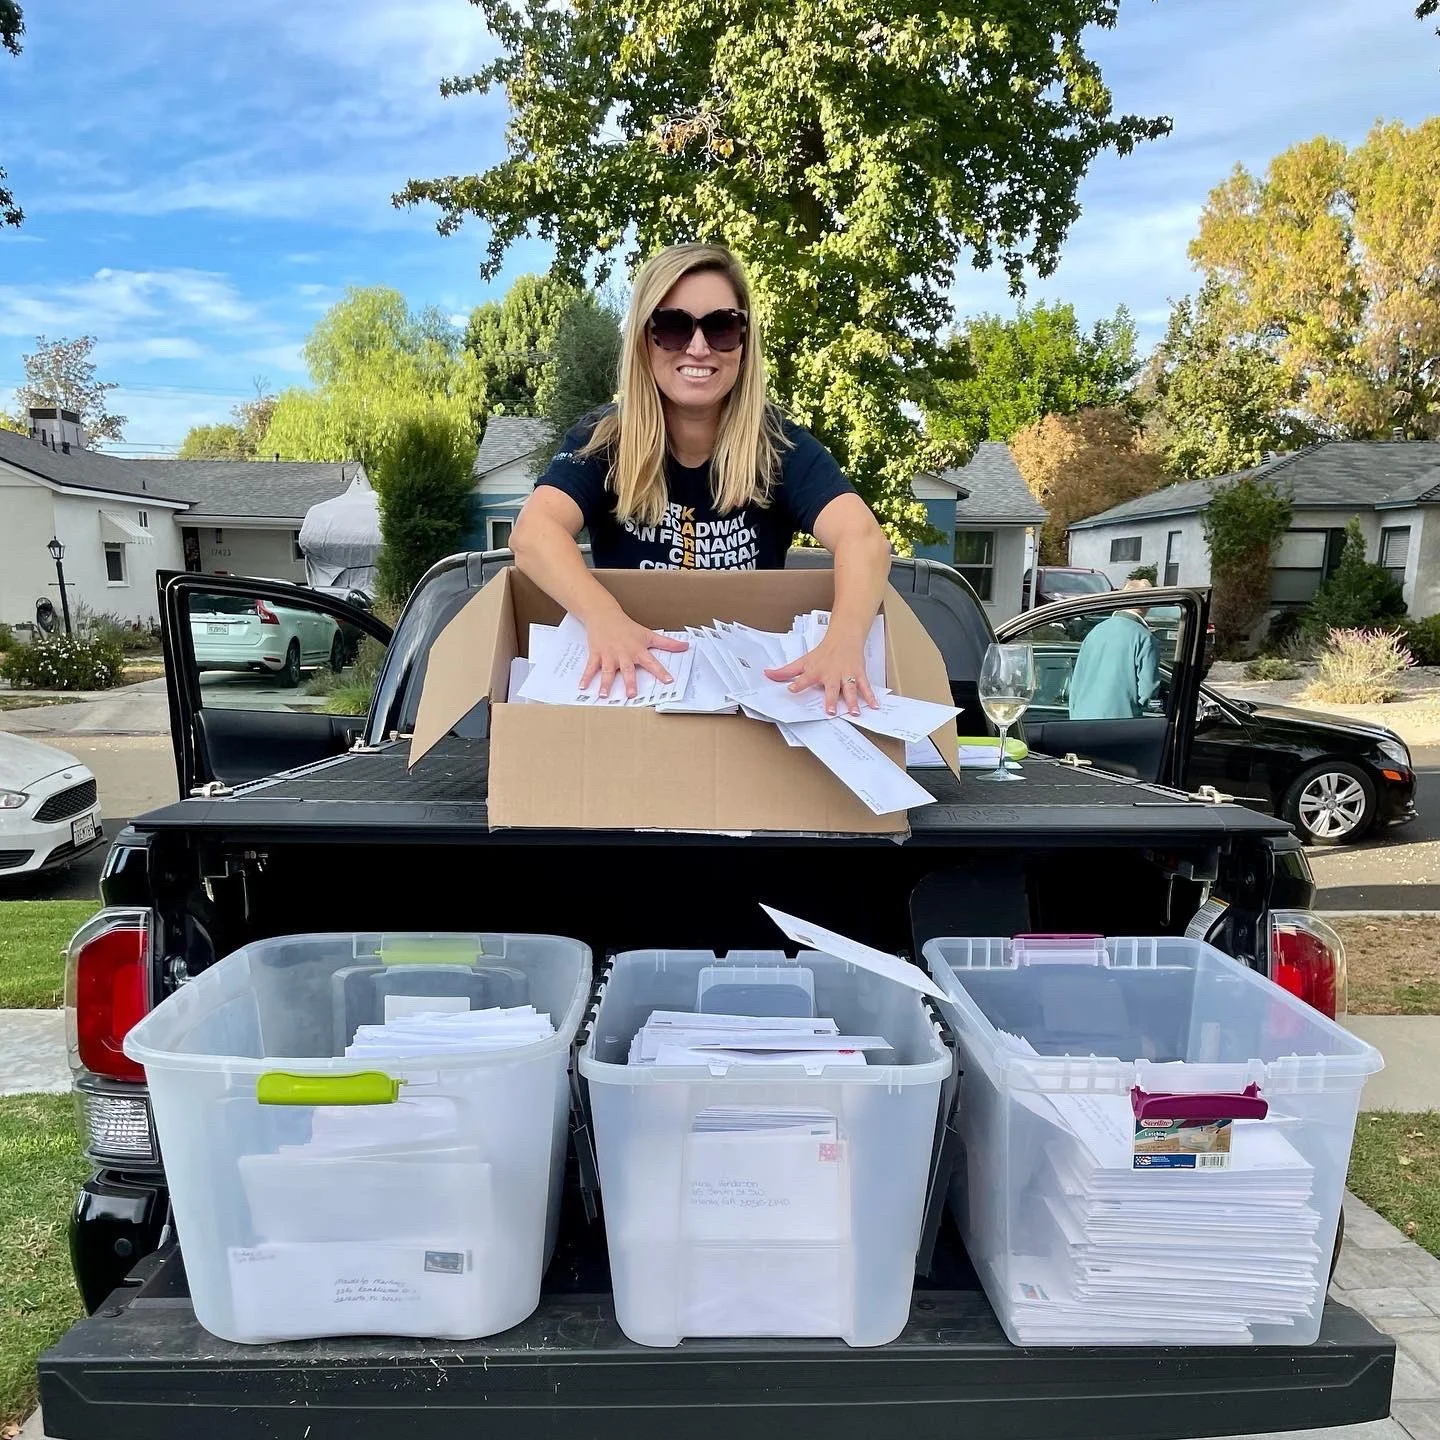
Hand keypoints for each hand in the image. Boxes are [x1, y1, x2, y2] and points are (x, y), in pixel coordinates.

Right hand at [579, 608, 687, 698]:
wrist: (604, 614)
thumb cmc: (627, 627)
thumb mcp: (648, 634)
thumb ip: (667, 644)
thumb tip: (685, 646)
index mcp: (637, 650)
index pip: (651, 662)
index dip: (660, 671)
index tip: (668, 680)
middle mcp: (624, 654)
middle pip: (627, 669)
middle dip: (629, 681)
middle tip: (631, 694)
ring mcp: (609, 655)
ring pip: (608, 671)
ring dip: (605, 683)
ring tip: (603, 695)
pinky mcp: (596, 654)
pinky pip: (591, 667)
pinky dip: (585, 677)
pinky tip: (582, 687)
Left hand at [764, 631, 878, 716]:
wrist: (844, 637)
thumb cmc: (822, 653)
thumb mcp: (803, 661)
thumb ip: (785, 671)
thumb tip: (767, 674)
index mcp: (816, 671)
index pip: (805, 678)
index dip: (798, 683)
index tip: (792, 689)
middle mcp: (832, 673)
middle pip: (831, 688)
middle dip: (830, 699)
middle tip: (829, 712)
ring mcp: (846, 674)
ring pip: (850, 689)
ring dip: (853, 701)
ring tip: (854, 712)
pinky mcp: (858, 674)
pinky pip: (865, 686)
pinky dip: (871, 696)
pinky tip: (875, 706)